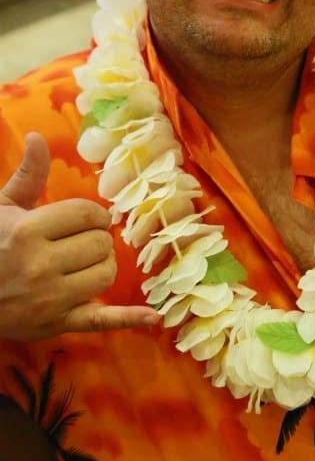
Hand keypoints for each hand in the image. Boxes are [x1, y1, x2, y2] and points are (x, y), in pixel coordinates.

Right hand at [0, 133, 158, 340]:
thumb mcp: (2, 208)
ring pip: (106, 274)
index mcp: (28, 231)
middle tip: (79, 242)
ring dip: (103, 265)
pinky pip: (101, 321)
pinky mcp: (58, 324)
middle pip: (101, 244)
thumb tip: (37, 136)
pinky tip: (153, 317)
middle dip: (96, 239)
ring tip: (84, 263)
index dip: (93, 215)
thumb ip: (27, 175)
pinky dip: (129, 319)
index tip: (85, 219)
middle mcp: (41, 266)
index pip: (87, 215)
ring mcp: (51, 299)